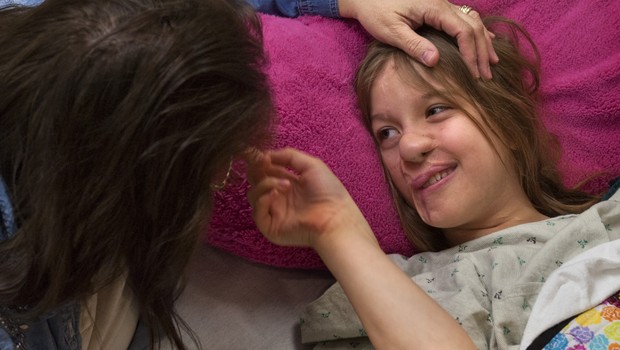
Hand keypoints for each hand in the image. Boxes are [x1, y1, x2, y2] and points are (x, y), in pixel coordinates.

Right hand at [246, 147, 365, 247]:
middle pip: (255, 181)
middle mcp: (278, 197)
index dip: (259, 161)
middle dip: (256, 169)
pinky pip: (256, 211)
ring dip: (265, 183)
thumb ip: (289, 156)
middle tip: (263, 164)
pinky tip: (276, 194)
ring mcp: (273, 212)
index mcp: (287, 182)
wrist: (335, 217)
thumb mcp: (311, 165)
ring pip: (253, 194)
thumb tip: (266, 154)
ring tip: (286, 183)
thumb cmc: (329, 192)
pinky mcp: (270, 227)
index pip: (265, 170)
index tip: (256, 152)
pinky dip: (263, 199)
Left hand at [338, 0, 498, 78]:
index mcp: (433, 8)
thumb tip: (435, 61)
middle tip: (486, 76)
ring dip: (483, 41)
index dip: (471, 54)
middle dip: (481, 52)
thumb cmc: (375, 10)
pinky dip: (476, 31)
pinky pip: (463, 18)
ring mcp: (441, 4)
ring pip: (472, 21)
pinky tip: (484, 40)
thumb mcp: (390, 30)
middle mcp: (442, 3)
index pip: (462, 32)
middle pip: (473, 26)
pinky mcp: (437, 8)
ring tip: (490, 63)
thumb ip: (413, 44)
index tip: (474, 74)